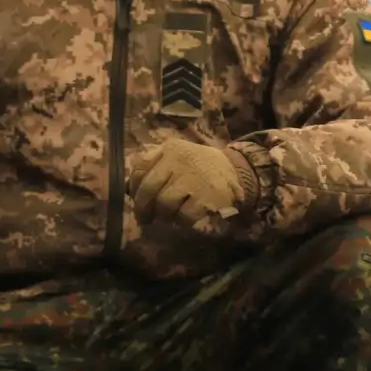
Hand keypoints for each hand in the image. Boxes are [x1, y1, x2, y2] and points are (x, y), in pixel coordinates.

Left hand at [127, 140, 256, 230]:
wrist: (238, 171)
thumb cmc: (202, 167)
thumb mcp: (179, 156)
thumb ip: (157, 165)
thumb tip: (132, 186)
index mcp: (170, 149)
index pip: (141, 168)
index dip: (134, 187)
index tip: (135, 199)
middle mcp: (179, 160)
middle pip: (149, 188)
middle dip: (142, 207)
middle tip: (144, 219)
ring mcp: (193, 178)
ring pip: (164, 204)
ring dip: (163, 215)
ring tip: (167, 218)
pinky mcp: (206, 197)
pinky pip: (183, 216)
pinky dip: (182, 222)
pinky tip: (185, 220)